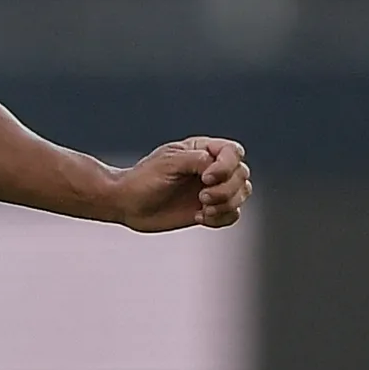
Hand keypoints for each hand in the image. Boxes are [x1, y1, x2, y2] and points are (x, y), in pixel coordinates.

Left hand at [111, 137, 250, 232]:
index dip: (227, 166)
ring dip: (226, 205)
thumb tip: (217, 166)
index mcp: (203, 150)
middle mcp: (211, 168)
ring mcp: (211, 189)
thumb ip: (196, 160)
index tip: (206, 178)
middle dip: (226, 190)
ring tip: (202, 209)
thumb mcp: (169, 163)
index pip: (234, 152)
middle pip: (241, 175)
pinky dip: (221, 218)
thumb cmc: (143, 179)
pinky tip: (199, 217)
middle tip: (202, 198)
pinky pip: (232, 215)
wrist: (127, 204)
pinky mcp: (208, 210)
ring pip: (241, 194)